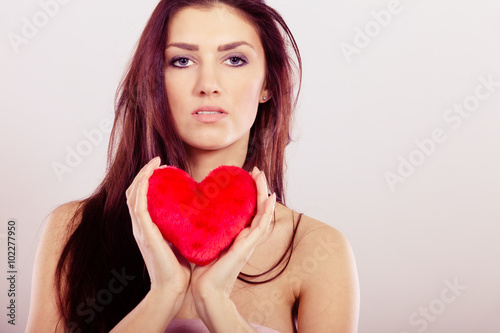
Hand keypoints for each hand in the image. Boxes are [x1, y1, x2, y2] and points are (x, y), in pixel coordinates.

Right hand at [126, 157, 190, 297]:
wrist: (174, 288)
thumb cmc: (180, 268)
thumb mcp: (179, 241)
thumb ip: (181, 228)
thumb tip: (196, 215)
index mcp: (147, 228)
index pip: (140, 199)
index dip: (147, 181)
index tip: (162, 168)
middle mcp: (140, 227)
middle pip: (133, 193)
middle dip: (143, 174)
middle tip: (159, 162)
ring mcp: (140, 230)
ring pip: (133, 194)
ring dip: (142, 175)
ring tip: (155, 163)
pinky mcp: (145, 233)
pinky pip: (138, 205)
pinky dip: (142, 187)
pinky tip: (151, 175)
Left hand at [190, 167, 275, 322]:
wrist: (206, 290)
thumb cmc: (204, 271)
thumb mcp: (206, 244)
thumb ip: (207, 232)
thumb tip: (195, 216)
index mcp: (238, 236)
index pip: (248, 211)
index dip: (249, 193)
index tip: (245, 177)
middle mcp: (246, 238)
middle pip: (258, 208)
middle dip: (258, 188)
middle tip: (256, 170)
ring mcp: (249, 243)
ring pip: (263, 213)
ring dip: (263, 193)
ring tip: (261, 175)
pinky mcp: (247, 248)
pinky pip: (261, 226)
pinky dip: (267, 211)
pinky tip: (269, 198)